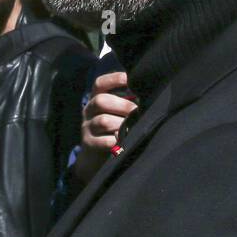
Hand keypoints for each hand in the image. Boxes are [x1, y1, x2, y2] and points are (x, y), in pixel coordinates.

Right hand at [73, 71, 137, 186]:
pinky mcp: (88, 144)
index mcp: (95, 98)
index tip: (131, 80)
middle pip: (100, 101)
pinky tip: (125, 142)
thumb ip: (127, 102)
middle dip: (122, 105)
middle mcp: (88, 110)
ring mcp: (86, 127)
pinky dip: (117, 141)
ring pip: (103, 121)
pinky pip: (105, 141)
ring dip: (121, 124)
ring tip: (133, 128)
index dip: (115, 79)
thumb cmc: (114, 129)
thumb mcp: (116, 113)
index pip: (100, 83)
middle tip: (137, 111)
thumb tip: (149, 94)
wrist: (95, 158)